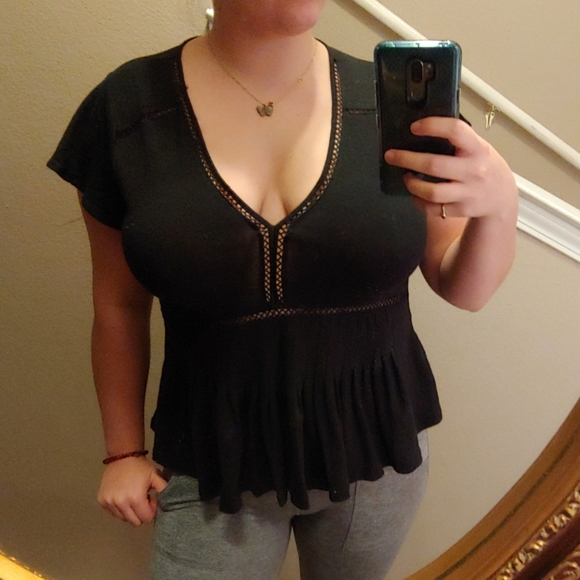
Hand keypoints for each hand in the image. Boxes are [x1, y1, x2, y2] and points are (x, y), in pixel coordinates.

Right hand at [97, 457, 167, 525]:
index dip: (151, 510)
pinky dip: (119, 508)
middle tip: (142, 498)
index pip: (146, 518)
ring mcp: (109, 503)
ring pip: (123, 519)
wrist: (123, 456)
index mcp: (135, 499)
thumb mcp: (156, 476)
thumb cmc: (141, 467)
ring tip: (132, 496)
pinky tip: (123, 496)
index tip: (150, 498)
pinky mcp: (101, 501)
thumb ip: (164, 490)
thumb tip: (166, 504)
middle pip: (134, 522)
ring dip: (130, 511)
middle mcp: (120, 503)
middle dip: (141, 513)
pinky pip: (113, 513)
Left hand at [384, 117, 517, 219]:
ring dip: (412, 184)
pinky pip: (432, 208)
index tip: (414, 127)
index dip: (433, 126)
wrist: (501, 196)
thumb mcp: (479, 147)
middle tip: (392, 155)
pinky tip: (415, 194)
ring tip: (405, 177)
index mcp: (478, 149)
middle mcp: (474, 171)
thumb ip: (458, 140)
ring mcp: (467, 193)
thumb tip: (423, 130)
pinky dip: (418, 201)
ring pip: (431, 192)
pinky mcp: (460, 210)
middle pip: (434, 165)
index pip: (455, 131)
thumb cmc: (483, 165)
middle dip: (407, 159)